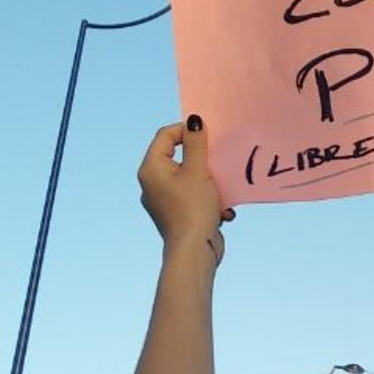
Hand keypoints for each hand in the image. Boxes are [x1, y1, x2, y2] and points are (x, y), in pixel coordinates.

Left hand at [138, 116, 233, 262]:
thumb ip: (196, 144)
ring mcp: (163, 201)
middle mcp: (152, 183)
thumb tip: (194, 121)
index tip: (209, 137)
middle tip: (218, 163)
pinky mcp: (176, 215)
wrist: (194, 252)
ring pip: (190, 179)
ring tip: (221, 194)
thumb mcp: (198, 171)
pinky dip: (209, 200)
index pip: (166, 135)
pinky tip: (222, 212)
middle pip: (179, 157)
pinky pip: (193, 197)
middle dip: (203, 161)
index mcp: (151, 169)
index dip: (188, 131)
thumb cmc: (194, 209)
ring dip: (210, 183)